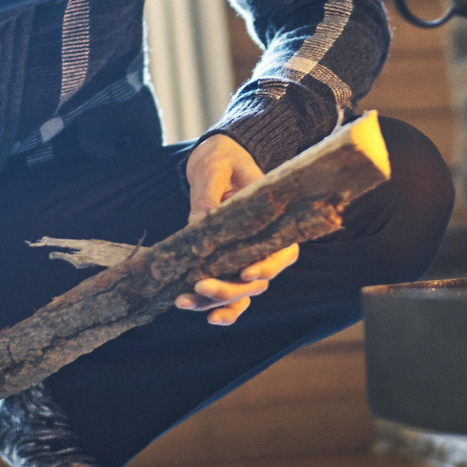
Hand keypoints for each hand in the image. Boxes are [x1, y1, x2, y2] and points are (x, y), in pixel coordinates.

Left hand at [176, 134, 299, 325]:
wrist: (216, 158)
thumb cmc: (222, 157)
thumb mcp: (214, 168)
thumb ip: (209, 196)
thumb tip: (198, 223)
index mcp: (273, 219)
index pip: (283, 252)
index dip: (268, 266)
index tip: (246, 272)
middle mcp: (264, 244)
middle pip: (257, 280)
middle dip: (230, 289)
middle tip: (200, 286)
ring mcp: (246, 257)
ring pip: (241, 292)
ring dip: (216, 302)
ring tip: (184, 302)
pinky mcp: (227, 262)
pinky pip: (229, 293)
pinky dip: (214, 305)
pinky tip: (194, 308)